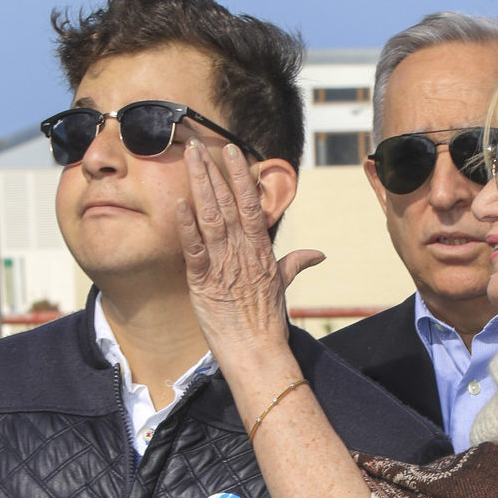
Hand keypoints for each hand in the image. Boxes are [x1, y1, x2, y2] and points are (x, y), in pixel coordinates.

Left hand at [176, 139, 323, 371]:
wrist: (257, 353)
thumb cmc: (267, 323)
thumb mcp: (282, 287)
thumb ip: (295, 264)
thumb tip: (317, 254)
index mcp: (260, 251)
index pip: (251, 205)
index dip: (240, 177)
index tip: (230, 152)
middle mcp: (242, 253)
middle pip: (227, 204)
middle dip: (213, 172)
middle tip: (198, 144)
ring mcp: (223, 266)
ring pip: (210, 218)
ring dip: (199, 186)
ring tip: (189, 160)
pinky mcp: (204, 283)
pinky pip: (195, 250)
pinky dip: (187, 227)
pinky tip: (180, 204)